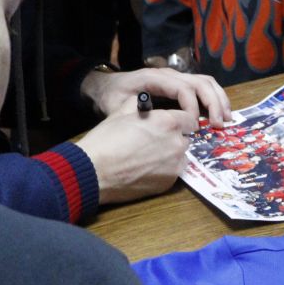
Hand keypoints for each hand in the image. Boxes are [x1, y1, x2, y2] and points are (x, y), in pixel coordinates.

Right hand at [72, 106, 196, 204]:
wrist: (94, 171)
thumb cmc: (105, 140)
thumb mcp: (121, 113)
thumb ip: (140, 105)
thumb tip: (144, 102)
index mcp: (167, 122)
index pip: (189, 119)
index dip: (179, 121)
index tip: (171, 125)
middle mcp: (176, 143)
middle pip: (185, 138)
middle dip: (173, 138)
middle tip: (154, 141)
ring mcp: (175, 165)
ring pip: (180, 156)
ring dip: (170, 155)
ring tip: (148, 157)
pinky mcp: (169, 183)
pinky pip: (173, 172)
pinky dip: (164, 170)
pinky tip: (146, 169)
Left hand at [82, 64, 232, 122]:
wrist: (107, 85)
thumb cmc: (112, 96)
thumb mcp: (116, 105)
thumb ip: (133, 112)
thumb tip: (154, 122)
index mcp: (154, 78)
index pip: (182, 88)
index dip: (192, 106)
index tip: (194, 126)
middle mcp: (169, 74)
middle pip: (200, 82)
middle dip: (213, 103)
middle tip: (219, 124)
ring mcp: (177, 78)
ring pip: (206, 82)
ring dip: (219, 100)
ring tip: (226, 119)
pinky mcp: (181, 84)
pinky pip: (203, 87)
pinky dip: (215, 99)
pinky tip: (221, 114)